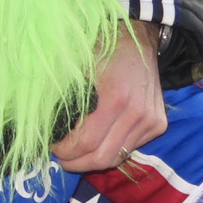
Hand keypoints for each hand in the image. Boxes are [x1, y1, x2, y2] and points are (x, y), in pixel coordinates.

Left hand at [53, 20, 166, 172]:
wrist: (138, 39)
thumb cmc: (102, 51)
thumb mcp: (77, 71)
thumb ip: (65, 101)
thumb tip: (44, 127)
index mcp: (115, 98)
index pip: (87, 142)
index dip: (67, 151)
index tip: (52, 147)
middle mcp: (137, 113)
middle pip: (104, 157)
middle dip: (78, 162)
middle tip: (61, 158)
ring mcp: (151, 121)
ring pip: (118, 156)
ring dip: (93, 161)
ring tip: (75, 155)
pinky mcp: (158, 124)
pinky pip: (130, 148)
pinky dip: (111, 151)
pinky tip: (96, 145)